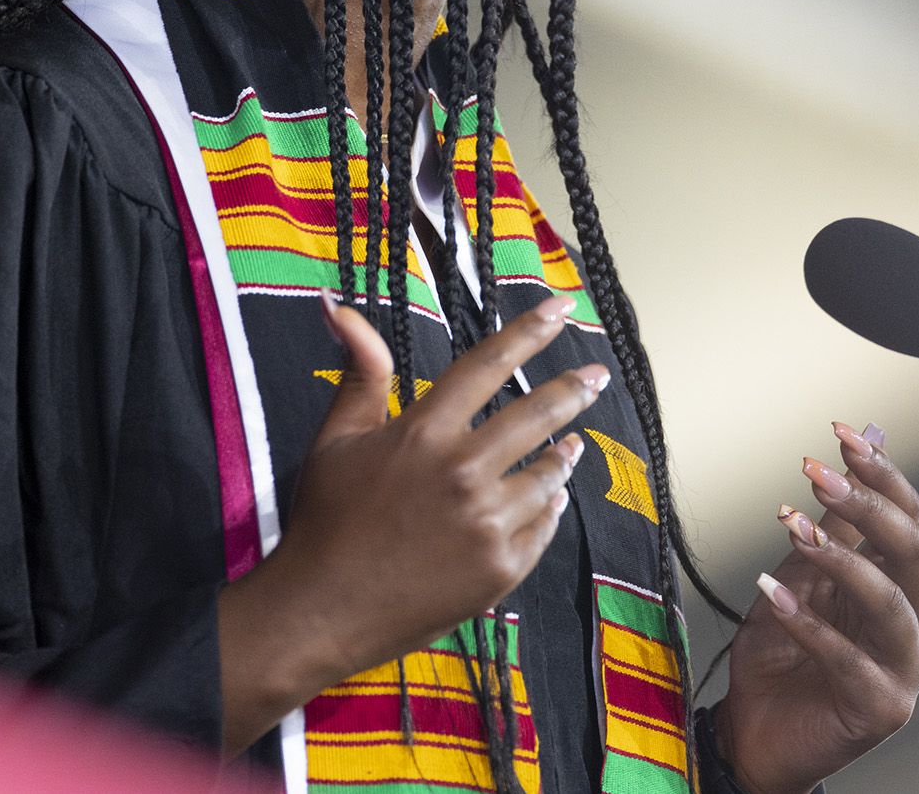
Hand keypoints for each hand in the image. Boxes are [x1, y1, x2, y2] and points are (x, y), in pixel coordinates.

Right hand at [215, 291, 608, 752]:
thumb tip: (343, 307)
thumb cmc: (324, 520)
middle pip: (535, 416)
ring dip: (564, 454)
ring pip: (547, 474)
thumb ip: (360, 372)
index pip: (488, 365)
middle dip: (573, 390)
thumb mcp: (335, 437)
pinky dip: (549, 506)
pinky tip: (551, 498)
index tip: (563, 309)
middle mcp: (463, 472)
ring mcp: (487, 524)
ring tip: (573, 444)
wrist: (320, 611)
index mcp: (424, 432)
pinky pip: (542, 527)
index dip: (529, 332)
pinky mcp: (500, 570)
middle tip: (597, 377)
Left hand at [716, 423, 918, 793]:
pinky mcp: (881, 708)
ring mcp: (904, 668)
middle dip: (867, 505)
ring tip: (795, 530)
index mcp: (904, 586)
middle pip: (913, 552)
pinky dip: (810, 624)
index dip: (880, 473)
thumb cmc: (783, 656)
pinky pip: (849, 660)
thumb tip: (850, 453)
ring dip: (842, 560)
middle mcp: (914, 623)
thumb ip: (831, 523)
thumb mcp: (801, 574)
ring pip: (891, 603)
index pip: (909, 518)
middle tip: (819, 475)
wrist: (758, 732)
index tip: (839, 436)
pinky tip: (775, 596)